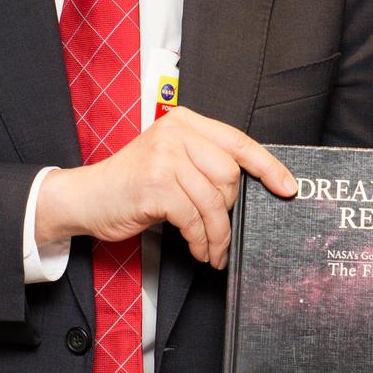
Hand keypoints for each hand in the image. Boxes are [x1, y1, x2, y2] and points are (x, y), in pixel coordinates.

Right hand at [36, 107, 295, 266]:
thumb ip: (204, 161)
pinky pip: (194, 219)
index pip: (238, 142)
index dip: (268, 166)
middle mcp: (175, 133)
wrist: (84, 197)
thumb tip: (253, 186)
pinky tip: (198, 250)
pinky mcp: (155, 186)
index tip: (288, 187)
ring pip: (214, 202)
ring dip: (217, 235)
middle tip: (221, 229)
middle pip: (230, 176)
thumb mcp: (171, 159)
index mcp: (184, 121)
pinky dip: (201, 241)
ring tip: (213, 250)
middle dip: (230, 210)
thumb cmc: (133, 183)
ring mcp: (164, 157)